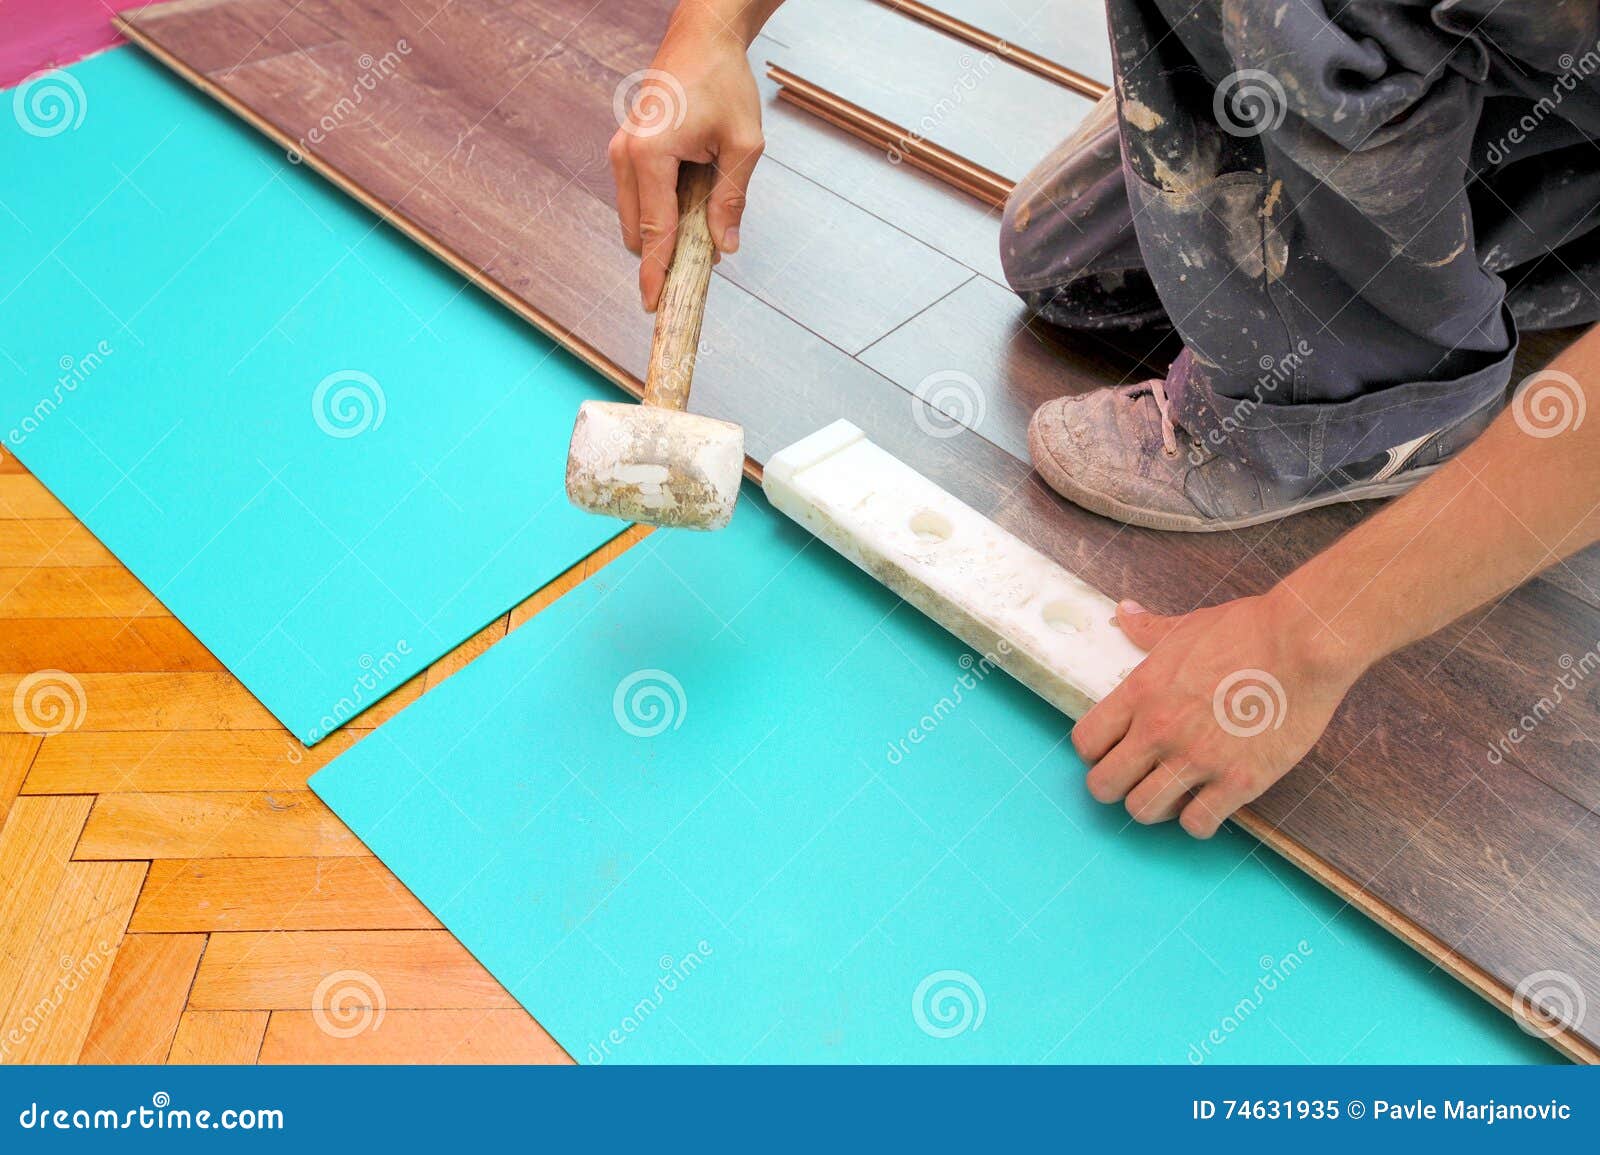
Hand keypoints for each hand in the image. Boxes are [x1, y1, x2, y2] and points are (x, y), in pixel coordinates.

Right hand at [608, 16, 763, 310]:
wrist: (703, 37)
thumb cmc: (724, 82)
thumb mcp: (744, 145)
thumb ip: (731, 200)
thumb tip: (724, 248)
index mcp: (651, 155)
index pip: (653, 232)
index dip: (655, 274)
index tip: (654, 307)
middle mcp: (625, 155)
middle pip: (636, 233)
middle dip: (665, 255)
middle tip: (705, 262)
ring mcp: (620, 151)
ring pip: (633, 218)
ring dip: (663, 232)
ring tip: (706, 217)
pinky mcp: (625, 148)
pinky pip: (637, 197)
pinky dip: (660, 211)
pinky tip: (692, 198)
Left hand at [1072, 593, 1367, 837]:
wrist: (1304, 643)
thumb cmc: (1248, 629)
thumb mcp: (1186, 626)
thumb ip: (1147, 630)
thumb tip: (1122, 612)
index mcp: (1141, 692)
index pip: (1085, 742)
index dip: (1094, 752)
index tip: (1112, 750)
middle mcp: (1160, 730)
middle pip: (1104, 786)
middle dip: (1115, 786)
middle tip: (1137, 778)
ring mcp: (1198, 759)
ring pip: (1143, 812)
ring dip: (1154, 806)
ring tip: (1172, 793)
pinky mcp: (1239, 781)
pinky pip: (1198, 824)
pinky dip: (1198, 821)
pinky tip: (1209, 802)